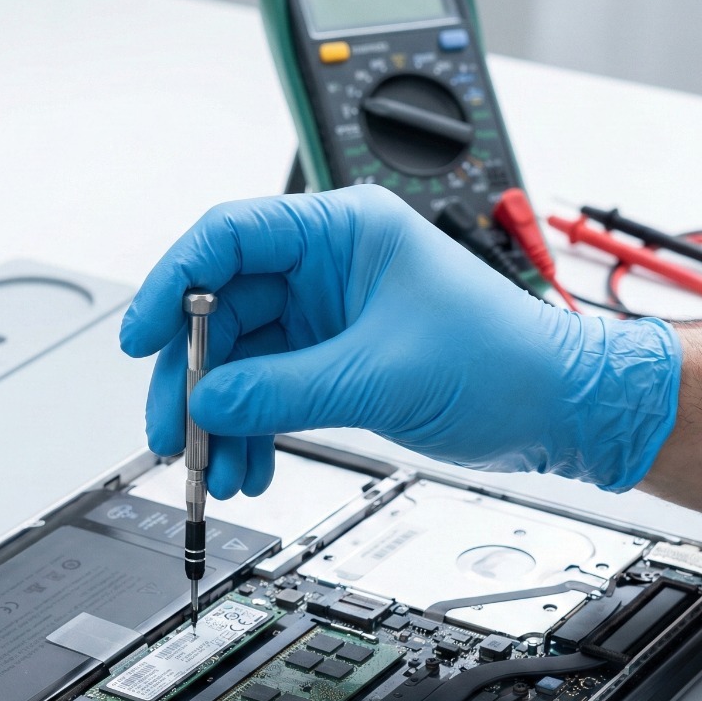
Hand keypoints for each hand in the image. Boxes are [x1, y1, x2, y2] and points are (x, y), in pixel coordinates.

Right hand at [120, 186, 680, 495]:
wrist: (559, 409)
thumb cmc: (504, 361)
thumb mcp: (380, 375)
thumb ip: (282, 389)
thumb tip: (207, 403)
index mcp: (343, 232)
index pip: (229, 239)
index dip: (173, 286)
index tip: (143, 338)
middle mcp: (326, 267)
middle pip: (223, 311)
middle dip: (195, 379)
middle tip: (174, 432)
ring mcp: (326, 317)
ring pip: (242, 362)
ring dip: (222, 419)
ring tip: (215, 468)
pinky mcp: (331, 360)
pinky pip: (269, 392)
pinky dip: (254, 431)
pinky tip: (251, 465)